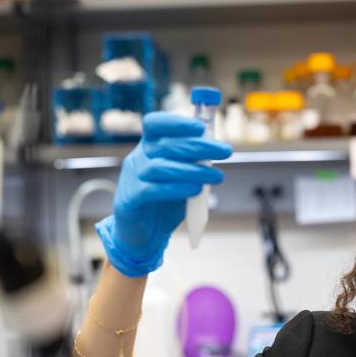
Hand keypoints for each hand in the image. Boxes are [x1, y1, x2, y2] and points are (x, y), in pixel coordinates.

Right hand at [96, 112, 231, 277]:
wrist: (143, 234)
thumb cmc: (164, 203)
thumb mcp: (181, 180)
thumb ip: (192, 165)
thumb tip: (215, 152)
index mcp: (149, 148)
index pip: (155, 124)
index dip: (176, 122)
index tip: (201, 127)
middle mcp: (138, 159)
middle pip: (166, 145)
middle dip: (199, 146)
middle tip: (225, 151)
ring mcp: (132, 178)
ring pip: (161, 168)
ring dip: (193, 170)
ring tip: (216, 176)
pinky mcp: (131, 200)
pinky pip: (153, 190)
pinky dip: (176, 188)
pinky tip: (195, 190)